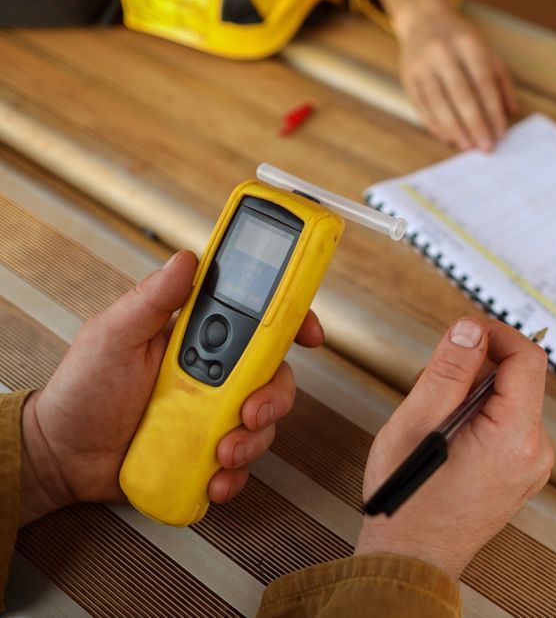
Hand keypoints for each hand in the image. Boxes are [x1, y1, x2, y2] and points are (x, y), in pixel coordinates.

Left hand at [18, 251, 323, 524]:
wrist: (61, 456)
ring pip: (264, 423)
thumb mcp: (114, 335)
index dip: (293, 322)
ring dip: (253, 441)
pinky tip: (213, 479)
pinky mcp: (208, 453)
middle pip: (274, 376)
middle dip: (273, 397)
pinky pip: (242, 464)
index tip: (309, 333)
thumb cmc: (83, 390)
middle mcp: (215, 375)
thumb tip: (187, 260)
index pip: (259, 321)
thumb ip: (153, 298)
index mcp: (198, 338)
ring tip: (219, 452)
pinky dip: (235, 476)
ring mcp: (213, 414)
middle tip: (248, 411)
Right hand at [355, 318, 552, 576]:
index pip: (527, 359)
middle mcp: (535, 452)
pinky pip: (505, 425)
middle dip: (474, 369)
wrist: (411, 559)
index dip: (495, 334)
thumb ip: (448, 370)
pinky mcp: (520, 472)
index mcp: (517, 438)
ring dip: (471, 394)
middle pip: (517, 379)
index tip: (464, 331)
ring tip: (432, 419)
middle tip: (431, 385)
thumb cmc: (410, 501)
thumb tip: (470, 329)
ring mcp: (530, 465)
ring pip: (508, 401)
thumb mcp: (418, 422)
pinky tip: (446, 435)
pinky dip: (477, 417)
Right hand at [383, 0, 517, 151]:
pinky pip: (422, 106)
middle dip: (475, 124)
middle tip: (485, 146)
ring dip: (454, 128)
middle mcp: (442, 52)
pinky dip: (435, 125)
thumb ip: (501, 80)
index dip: (493, 109)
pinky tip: (447, 138)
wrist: (424, 19)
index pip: (483, 81)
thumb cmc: (462, 41)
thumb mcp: (486, 51)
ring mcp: (422, 65)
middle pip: (460, 94)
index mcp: (467, 43)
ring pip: (438, 103)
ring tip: (467, 146)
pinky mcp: (408, 78)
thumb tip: (511, 113)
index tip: (501, 132)